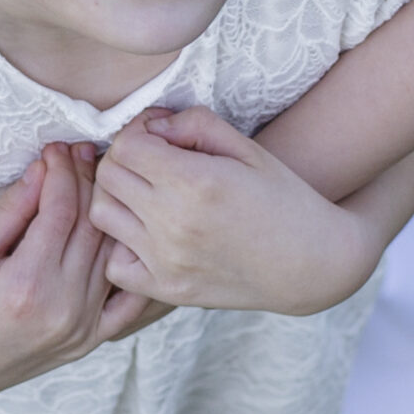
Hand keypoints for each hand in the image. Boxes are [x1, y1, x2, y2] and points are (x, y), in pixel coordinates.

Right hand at [0, 143, 148, 407]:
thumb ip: (11, 210)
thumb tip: (44, 167)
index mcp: (27, 284)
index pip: (61, 209)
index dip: (60, 171)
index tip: (55, 147)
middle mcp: (63, 309)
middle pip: (92, 226)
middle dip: (87, 182)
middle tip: (81, 153)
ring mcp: (81, 329)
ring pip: (110, 255)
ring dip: (107, 213)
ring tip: (95, 181)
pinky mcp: (88, 342)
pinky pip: (126, 301)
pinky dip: (128, 265)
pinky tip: (122, 235)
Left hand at [90, 108, 379, 313]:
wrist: (312, 263)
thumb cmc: (283, 197)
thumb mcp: (246, 147)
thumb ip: (194, 124)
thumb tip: (150, 125)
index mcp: (195, 182)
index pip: (125, 145)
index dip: (137, 132)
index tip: (158, 136)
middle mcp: (174, 223)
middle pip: (108, 176)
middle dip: (123, 159)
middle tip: (151, 160)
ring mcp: (166, 260)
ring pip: (101, 215)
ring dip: (117, 197)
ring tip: (146, 194)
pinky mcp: (166, 289)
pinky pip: (113, 264)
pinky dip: (121, 246)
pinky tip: (147, 234)